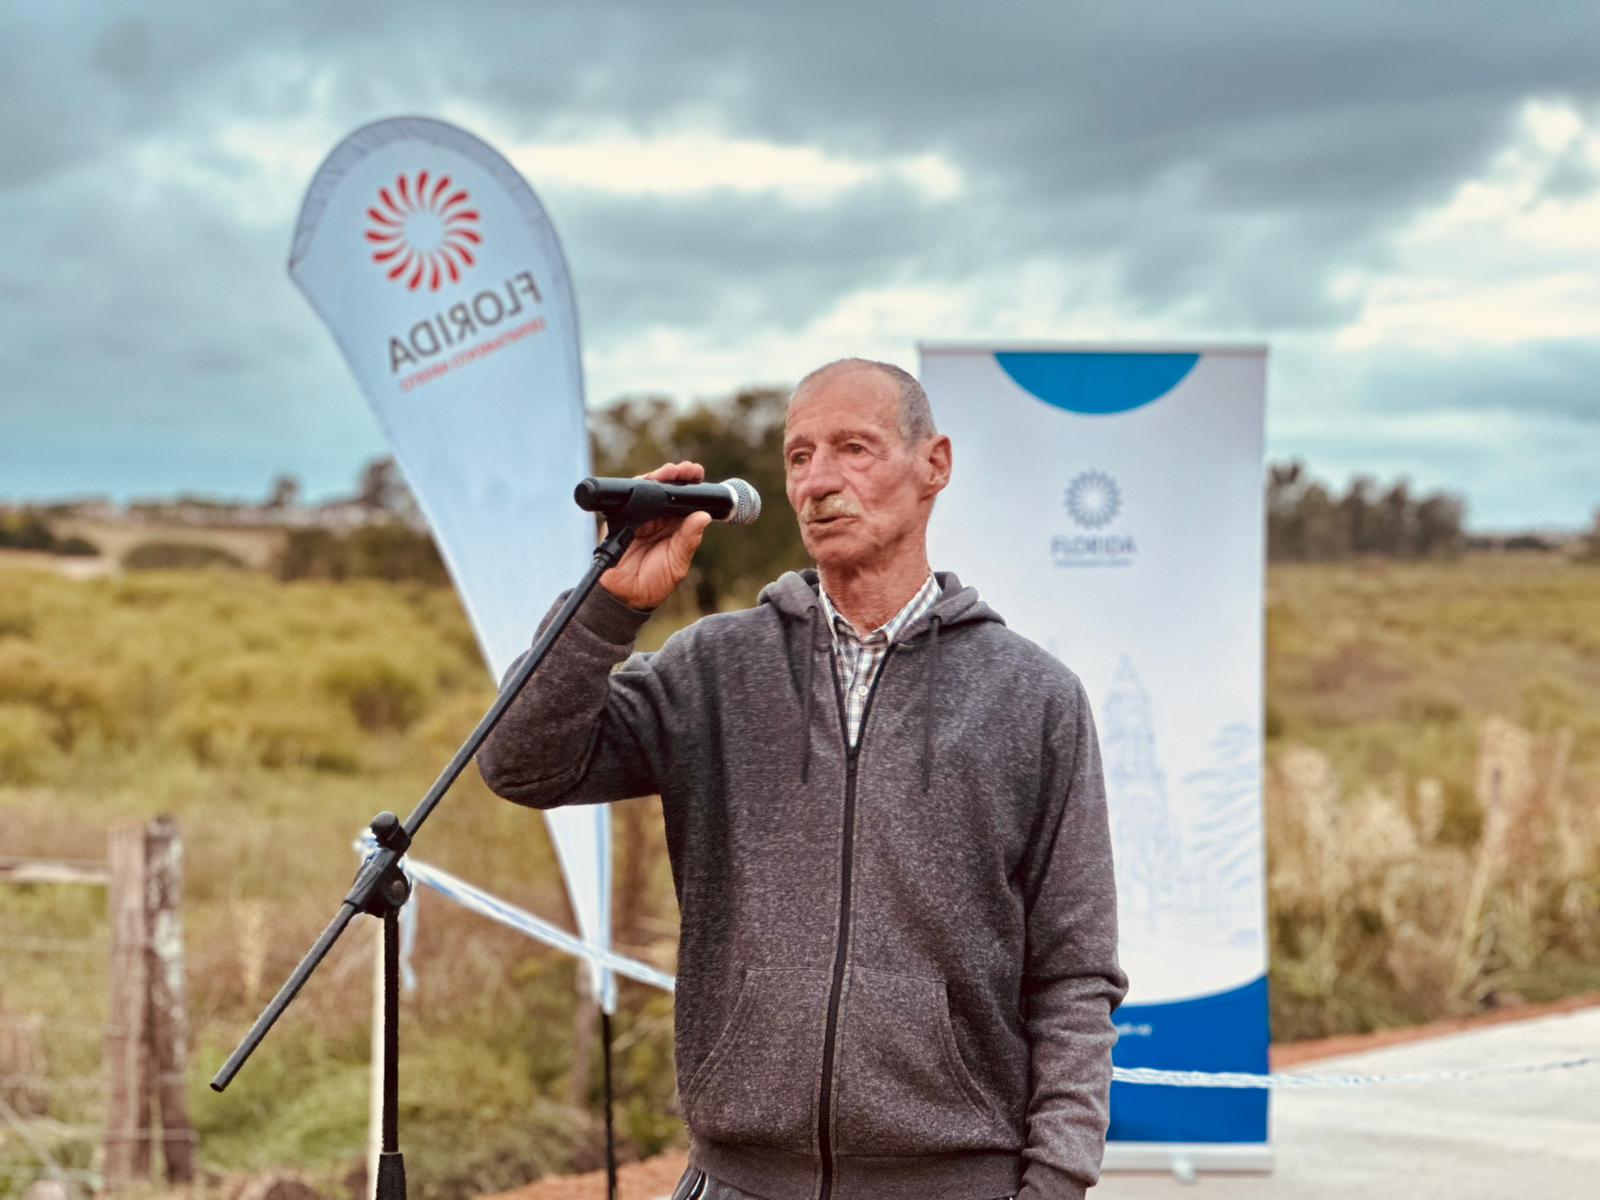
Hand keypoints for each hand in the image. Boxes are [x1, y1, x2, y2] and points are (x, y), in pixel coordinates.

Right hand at [598, 461, 712, 609]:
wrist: (623, 595)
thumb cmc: (654, 583)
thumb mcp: (677, 563)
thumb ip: (688, 541)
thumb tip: (703, 517)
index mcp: (677, 528)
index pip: (686, 501)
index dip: (692, 485)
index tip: (698, 473)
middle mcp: (660, 519)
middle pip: (668, 489)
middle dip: (677, 475)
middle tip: (686, 469)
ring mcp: (640, 517)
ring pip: (649, 489)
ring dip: (659, 477)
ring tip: (669, 472)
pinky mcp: (621, 519)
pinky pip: (629, 498)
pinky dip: (638, 487)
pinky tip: (648, 481)